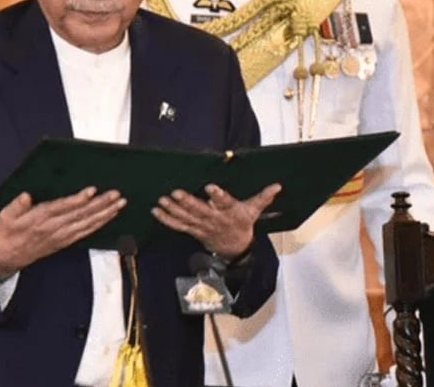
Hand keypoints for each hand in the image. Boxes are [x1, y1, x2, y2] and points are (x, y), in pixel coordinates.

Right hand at [0, 187, 124, 277]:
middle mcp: (54, 228)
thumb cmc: (8, 231)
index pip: (62, 208)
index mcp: (39, 219)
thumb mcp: (6, 216)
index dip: (78, 200)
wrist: (8, 256)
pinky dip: (100, 223)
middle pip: (81, 215)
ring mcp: (62, 236)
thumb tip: (26, 196)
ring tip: (119, 203)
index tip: (92, 191)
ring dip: (105, 213)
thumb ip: (16, 205)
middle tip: (115, 194)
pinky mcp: (66, 241)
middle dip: (100, 204)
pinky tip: (110, 215)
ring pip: (87, 224)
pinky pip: (86, 232)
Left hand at [152, 183, 280, 258]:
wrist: (235, 248)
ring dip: (173, 210)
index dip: (218, 195)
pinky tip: (156, 211)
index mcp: (230, 212)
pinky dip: (166, 219)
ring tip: (162, 201)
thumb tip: (278, 186)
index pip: (225, 202)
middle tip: (176, 193)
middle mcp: (214, 219)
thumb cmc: (243, 224)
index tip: (211, 187)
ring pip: (187, 218)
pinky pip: (178, 226)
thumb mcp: (254, 211)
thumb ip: (263, 197)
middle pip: (200, 210)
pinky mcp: (193, 230)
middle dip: (188, 202)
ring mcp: (202, 226)